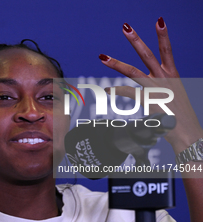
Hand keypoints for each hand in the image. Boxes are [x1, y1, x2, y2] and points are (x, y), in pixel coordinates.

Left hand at [99, 18, 202, 153]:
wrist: (187, 132)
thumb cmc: (180, 115)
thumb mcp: (174, 95)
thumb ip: (162, 87)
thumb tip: (150, 87)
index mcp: (173, 75)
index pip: (167, 50)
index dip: (163, 35)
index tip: (159, 21)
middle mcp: (165, 78)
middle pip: (148, 54)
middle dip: (136, 40)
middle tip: (125, 27)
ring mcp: (156, 88)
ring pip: (133, 71)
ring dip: (116, 63)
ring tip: (103, 57)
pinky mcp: (148, 100)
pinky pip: (128, 92)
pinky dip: (117, 91)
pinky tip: (107, 89)